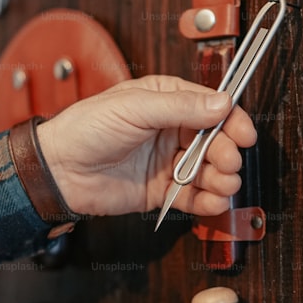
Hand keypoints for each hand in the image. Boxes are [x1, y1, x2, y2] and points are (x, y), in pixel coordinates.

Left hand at [38, 75, 257, 216]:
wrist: (58, 170)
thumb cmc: (86, 128)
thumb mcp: (134, 108)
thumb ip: (180, 107)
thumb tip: (221, 103)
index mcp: (165, 100)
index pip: (211, 107)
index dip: (231, 120)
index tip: (244, 134)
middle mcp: (170, 130)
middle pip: (215, 141)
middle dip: (227, 153)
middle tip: (228, 162)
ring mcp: (167, 162)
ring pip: (209, 170)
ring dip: (222, 179)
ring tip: (223, 184)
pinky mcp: (161, 191)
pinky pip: (193, 197)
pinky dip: (208, 202)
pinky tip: (213, 202)